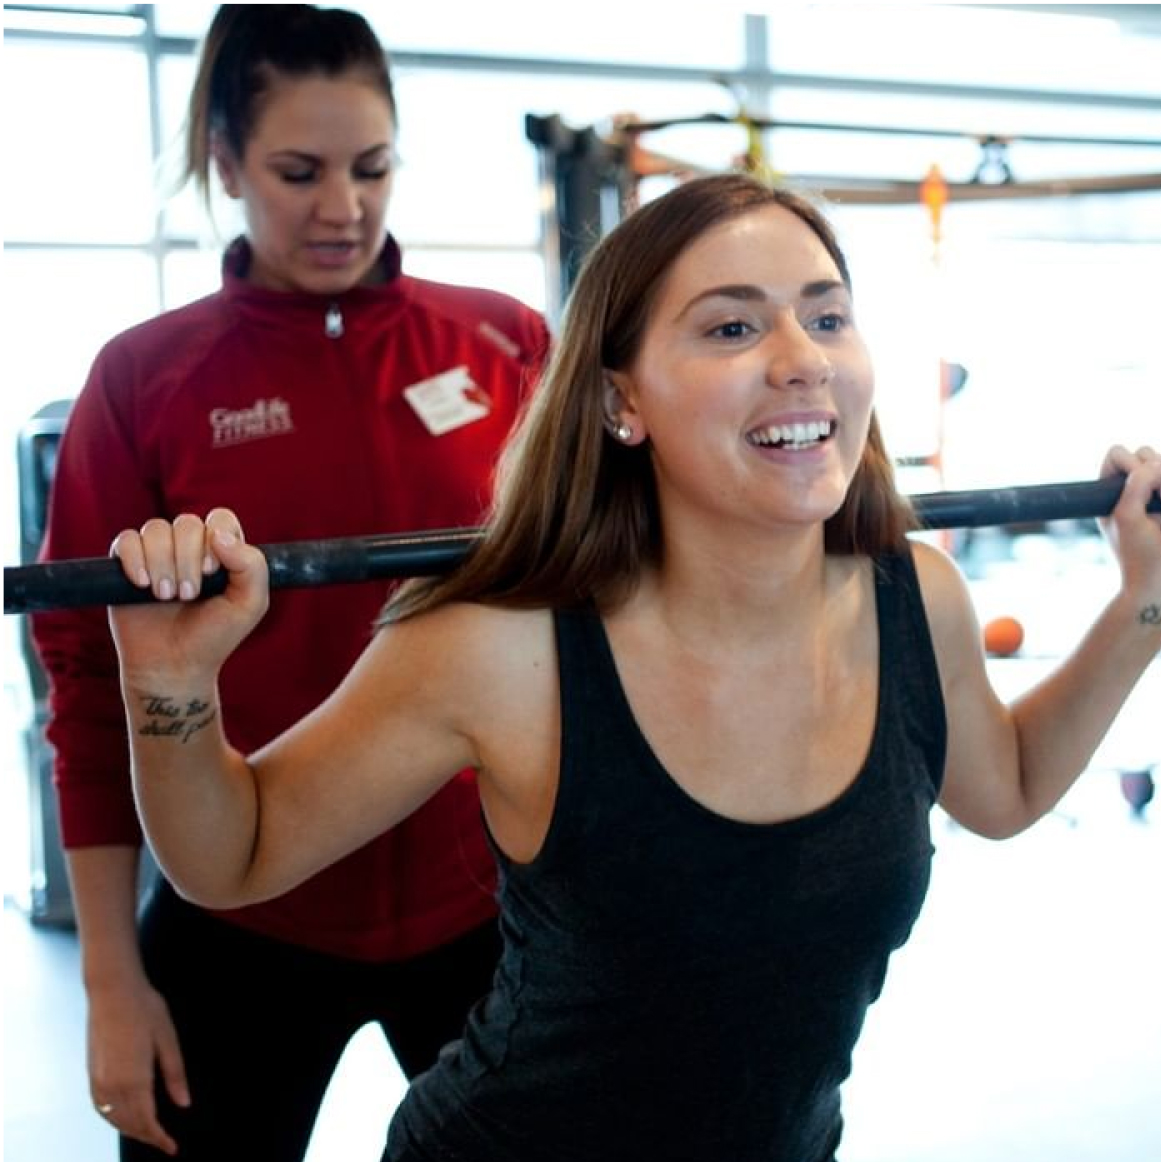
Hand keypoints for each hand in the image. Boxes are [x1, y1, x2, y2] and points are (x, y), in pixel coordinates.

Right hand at [88, 973, 188, 1154]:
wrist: (112, 991)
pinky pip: (101, 1109)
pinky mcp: (91, 1074)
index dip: (159, 1139)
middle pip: (130, 1124)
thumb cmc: (144, 1010)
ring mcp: (98, 1081)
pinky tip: (124, 1118)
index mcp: (135, 1079)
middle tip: (165, 1143)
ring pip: (114, 1120)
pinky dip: (114, 1120)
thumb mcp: (168, 1039)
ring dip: (130, 1130)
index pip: (147, 1121)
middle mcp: (112, 1086)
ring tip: (149, 1134)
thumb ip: (175, 1074)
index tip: (172, 1148)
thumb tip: (183, 1103)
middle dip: (147, 1137)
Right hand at [108, 508, 268, 687]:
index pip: (220, 519)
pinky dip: (134, 560)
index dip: (215, 539)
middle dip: (187, 560)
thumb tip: (219, 535)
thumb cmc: (214, 636)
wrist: (173, 666)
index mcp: (222, 551)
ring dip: (162, 564)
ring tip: (165, 596)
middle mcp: (189, 547)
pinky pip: (126, 540)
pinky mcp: (126, 564)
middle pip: (187, 523)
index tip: (213, 573)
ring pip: (155, 529)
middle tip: (188, 595)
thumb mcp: (250, 605)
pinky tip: (142, 585)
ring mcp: (157, 553)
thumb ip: (252, 566)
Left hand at [1100, 444, 1160, 613]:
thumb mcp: (1129, 516)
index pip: (1117, 454)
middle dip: (1154, 470)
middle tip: (1157, 503)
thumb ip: (1137, 484)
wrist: (1158, 583)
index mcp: (1112, 491)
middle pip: (1145, 453)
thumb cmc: (1139, 552)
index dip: (1132, 464)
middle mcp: (1133, 488)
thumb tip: (1154, 464)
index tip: (1139, 491)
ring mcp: (1155, 494)